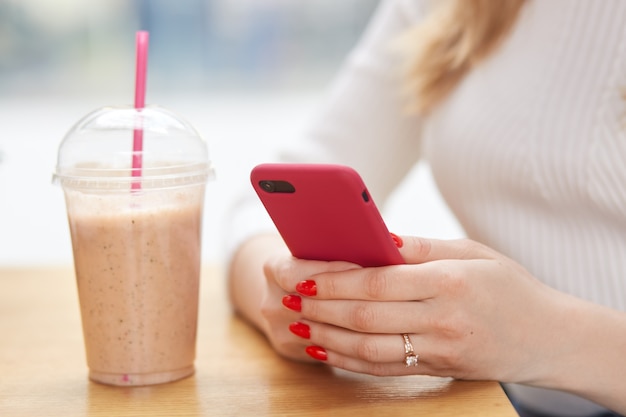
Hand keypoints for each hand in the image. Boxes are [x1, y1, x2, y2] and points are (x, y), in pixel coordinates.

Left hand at [270, 236, 568, 382]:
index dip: (332, 279)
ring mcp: (439, 351)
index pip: (375, 282)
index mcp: (448, 282)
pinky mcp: (437, 370)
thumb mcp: (473, 251)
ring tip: (296, 322)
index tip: (300, 272)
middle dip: (318, 306)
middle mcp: (442, 320)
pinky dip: (348, 360)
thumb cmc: (509, 285)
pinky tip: (324, 350)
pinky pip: (383, 369)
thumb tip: (375, 237)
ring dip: (325, 336)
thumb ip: (422, 247)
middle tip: (285, 296)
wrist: (549, 336)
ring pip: (367, 348)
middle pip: (364, 316)